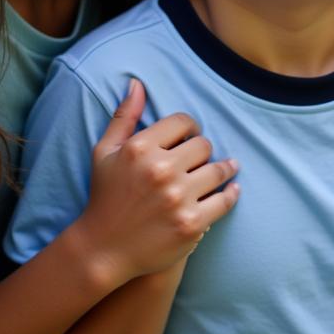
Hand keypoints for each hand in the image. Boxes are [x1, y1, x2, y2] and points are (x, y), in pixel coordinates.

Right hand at [73, 79, 239, 286]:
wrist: (102, 250)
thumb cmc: (105, 196)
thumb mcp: (105, 152)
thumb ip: (124, 116)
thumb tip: (137, 83)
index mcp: (141, 148)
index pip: (184, 122)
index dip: (188, 129)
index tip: (188, 138)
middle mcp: (161, 171)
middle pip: (203, 145)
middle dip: (202, 150)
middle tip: (199, 158)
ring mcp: (178, 199)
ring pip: (218, 170)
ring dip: (223, 169)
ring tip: (226, 169)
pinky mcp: (191, 224)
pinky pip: (224, 201)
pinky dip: (231, 193)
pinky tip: (231, 189)